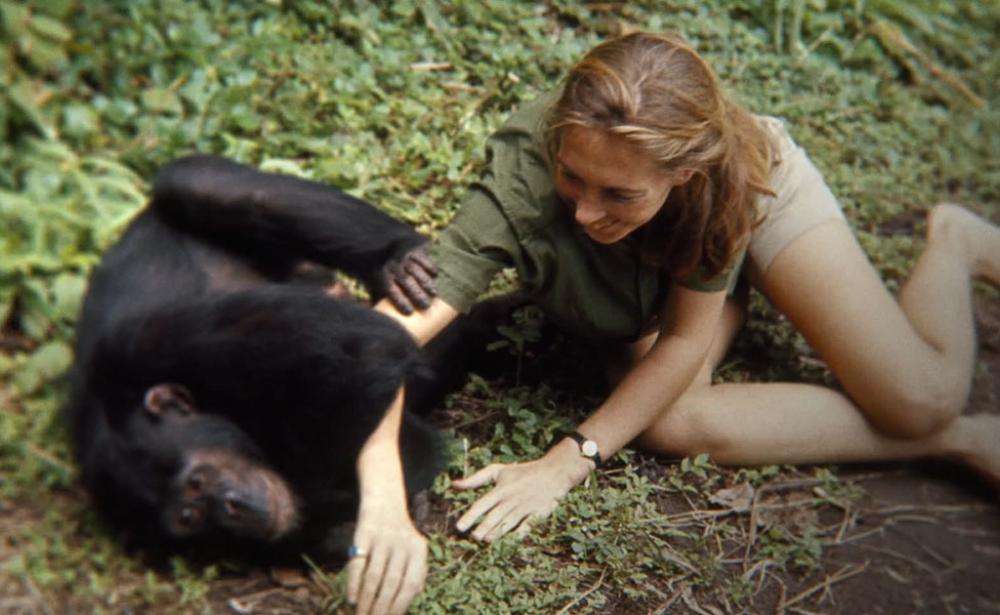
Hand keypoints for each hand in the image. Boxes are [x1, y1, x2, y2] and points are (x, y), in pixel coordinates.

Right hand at [346, 498, 426, 614]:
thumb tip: (409, 601)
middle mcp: (402, 544)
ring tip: (361, 614)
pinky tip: (351, 599)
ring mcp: (383, 538)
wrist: (385, 503)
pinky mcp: (364, 534)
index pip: (410, 584)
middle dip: (381, 607)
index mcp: (419, 550)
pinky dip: (354, 583)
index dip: (400, 606)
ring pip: (374, 576)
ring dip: (367, 600)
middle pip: (391, 583)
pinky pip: (358, 563)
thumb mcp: (414, 550)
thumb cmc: (400, 536)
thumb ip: (416, 573)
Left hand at [380, 245, 436, 313]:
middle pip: (406, 281)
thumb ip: (381, 302)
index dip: (401, 301)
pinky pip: (423, 258)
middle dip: (417, 294)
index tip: (410, 312)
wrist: (385, 251)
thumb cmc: (384, 276)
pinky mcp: (413, 250)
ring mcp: (403, 256)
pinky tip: (435, 275)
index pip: (391, 289)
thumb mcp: (377, 287)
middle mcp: (392, 265)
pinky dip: (430, 266)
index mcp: (382, 276)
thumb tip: (386, 320)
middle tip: (426, 306)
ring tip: (434, 293)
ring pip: (416, 270)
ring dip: (426, 283)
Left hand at [453, 438, 592, 541]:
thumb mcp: (498, 471)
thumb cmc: (522, 472)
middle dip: (483, 527)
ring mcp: (524, 507)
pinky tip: (511, 541)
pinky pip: (527, 526)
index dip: (470, 516)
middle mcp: (511, 499)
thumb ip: (476, 478)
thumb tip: (454, 484)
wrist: (553, 472)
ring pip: (508, 523)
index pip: (482, 504)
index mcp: (500, 489)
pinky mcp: (537, 514)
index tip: (459, 527)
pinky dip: (520, 533)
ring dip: (497, 532)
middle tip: (473, 537)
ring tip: (485, 540)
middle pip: (494, 516)